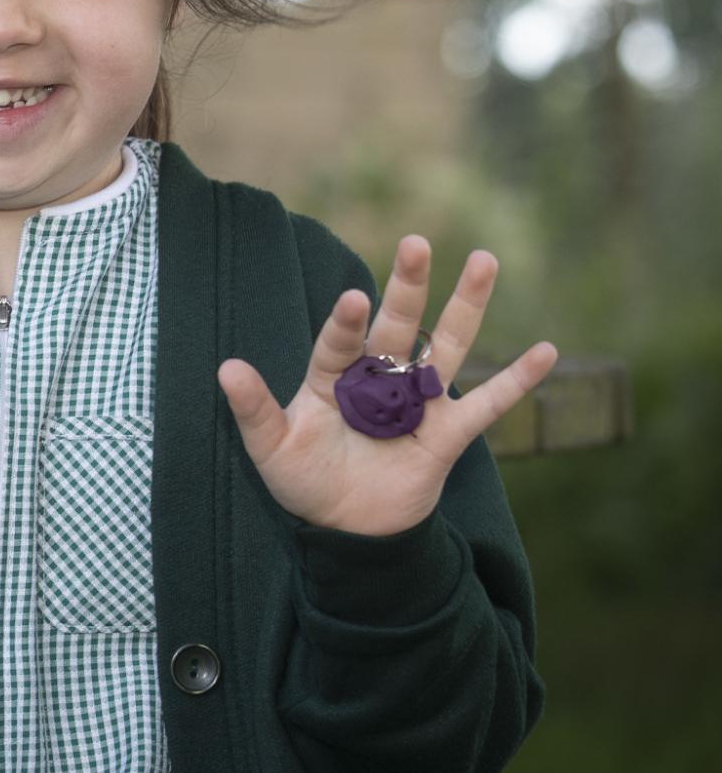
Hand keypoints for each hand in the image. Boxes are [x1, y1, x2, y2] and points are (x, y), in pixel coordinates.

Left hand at [218, 236, 558, 536]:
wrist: (345, 530)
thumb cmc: (303, 482)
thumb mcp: (271, 449)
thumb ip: (253, 410)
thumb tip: (226, 368)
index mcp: (332, 376)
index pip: (340, 342)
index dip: (346, 322)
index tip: (353, 299)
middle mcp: (378, 378)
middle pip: (398, 325)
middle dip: (407, 286)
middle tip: (416, 242)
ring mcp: (417, 402)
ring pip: (447, 345)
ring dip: (467, 305)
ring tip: (485, 260)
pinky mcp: (448, 433)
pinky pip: (488, 404)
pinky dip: (518, 380)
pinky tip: (546, 351)